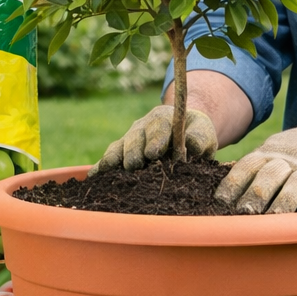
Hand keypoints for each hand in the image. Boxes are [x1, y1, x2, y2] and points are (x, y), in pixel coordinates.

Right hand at [92, 105, 218, 172]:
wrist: (182, 130)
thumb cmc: (195, 133)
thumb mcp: (203, 133)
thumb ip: (199, 138)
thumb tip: (191, 147)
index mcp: (163, 118)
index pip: (159, 127)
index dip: (155, 139)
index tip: (152, 153)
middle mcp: (142, 126)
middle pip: (135, 137)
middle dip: (133, 152)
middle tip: (133, 165)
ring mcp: (129, 139)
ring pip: (119, 147)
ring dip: (114, 159)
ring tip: (108, 171)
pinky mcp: (121, 152)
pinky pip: (109, 157)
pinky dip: (101, 166)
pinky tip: (93, 177)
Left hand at [215, 106, 296, 212]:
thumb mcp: (273, 149)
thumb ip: (255, 166)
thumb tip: (221, 189)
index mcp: (269, 152)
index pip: (247, 166)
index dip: (233, 184)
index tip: (221, 203)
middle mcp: (289, 160)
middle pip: (269, 176)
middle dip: (255, 195)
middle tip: (244, 214)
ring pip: (296, 185)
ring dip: (283, 203)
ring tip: (272, 221)